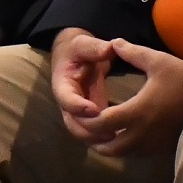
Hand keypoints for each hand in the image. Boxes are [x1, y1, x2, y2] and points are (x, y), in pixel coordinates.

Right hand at [50, 28, 116, 144]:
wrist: (76, 55)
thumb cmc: (78, 49)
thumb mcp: (83, 43)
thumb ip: (94, 47)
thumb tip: (110, 48)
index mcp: (62, 84)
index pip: (66, 99)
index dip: (77, 106)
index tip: (95, 110)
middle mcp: (67, 101)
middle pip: (72, 123)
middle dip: (88, 131)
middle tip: (109, 133)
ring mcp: (78, 110)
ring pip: (82, 131)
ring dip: (96, 138)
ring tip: (117, 138)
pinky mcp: (89, 114)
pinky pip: (93, 130)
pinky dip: (103, 136)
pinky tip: (120, 137)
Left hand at [85, 39, 182, 157]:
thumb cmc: (182, 77)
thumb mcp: (156, 60)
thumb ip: (132, 52)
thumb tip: (113, 43)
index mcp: (137, 110)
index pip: (103, 123)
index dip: (88, 121)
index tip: (80, 115)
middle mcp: (143, 132)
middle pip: (110, 146)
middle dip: (94, 140)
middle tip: (86, 130)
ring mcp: (154, 143)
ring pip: (124, 154)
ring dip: (109, 147)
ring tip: (101, 136)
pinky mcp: (163, 147)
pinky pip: (138, 154)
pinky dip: (126, 149)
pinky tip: (123, 137)